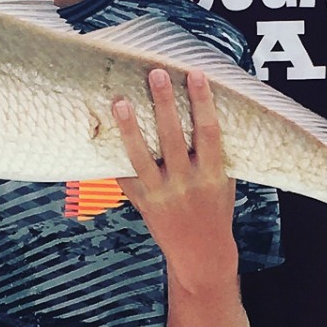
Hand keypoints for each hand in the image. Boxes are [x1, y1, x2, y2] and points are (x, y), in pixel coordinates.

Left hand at [113, 69, 236, 289]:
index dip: (202, 102)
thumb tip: (209, 108)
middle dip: (164, 104)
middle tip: (156, 73)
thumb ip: (216, 152)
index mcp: (212, 175)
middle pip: (172, 138)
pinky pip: (124, 177)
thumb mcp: (226, 181)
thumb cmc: (216, 210)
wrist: (201, 253)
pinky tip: (101, 133)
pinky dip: (113, 157)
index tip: (196, 74)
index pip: (208, 131)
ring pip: (141, 157)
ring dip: (129, 128)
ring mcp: (161, 194)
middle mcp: (186, 182)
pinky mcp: (142, 202)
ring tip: (120, 101)